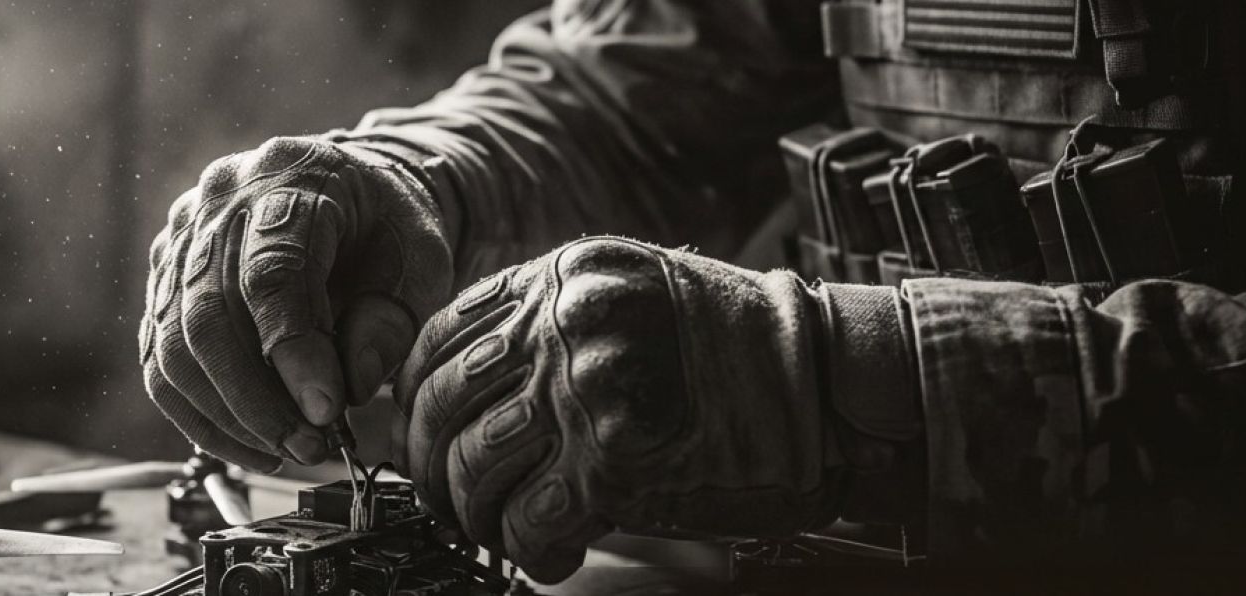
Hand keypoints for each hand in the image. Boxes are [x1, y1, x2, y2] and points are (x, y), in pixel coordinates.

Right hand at [141, 137, 452, 470]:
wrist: (353, 191)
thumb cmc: (386, 225)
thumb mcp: (420, 260)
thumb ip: (391, 320)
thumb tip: (347, 388)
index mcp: (289, 176)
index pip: (272, 272)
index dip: (295, 351)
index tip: (326, 412)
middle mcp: (218, 201)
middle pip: (209, 314)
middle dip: (258, 401)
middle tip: (311, 446)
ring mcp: (180, 239)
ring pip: (173, 346)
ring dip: (228, 417)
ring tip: (287, 451)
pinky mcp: (164, 281)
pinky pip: (159, 361)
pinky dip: (200, 416)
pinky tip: (249, 443)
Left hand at [393, 237, 917, 581]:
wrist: (828, 387)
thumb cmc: (741, 348)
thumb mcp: (634, 294)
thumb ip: (554, 321)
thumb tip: (470, 384)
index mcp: (566, 278)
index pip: (444, 336)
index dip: (416, 397)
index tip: (420, 430)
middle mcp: (567, 326)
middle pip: (445, 406)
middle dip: (429, 465)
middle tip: (443, 496)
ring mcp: (587, 393)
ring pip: (474, 469)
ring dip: (474, 514)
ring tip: (495, 529)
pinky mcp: (614, 465)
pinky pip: (528, 523)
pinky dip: (527, 550)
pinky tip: (549, 553)